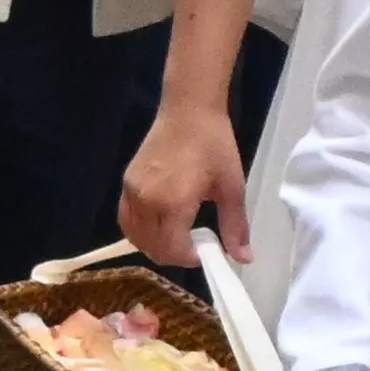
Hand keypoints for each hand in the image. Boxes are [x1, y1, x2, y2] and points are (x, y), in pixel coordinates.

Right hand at [120, 103, 249, 267]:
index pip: (171, 249)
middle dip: (173, 255)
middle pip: (151, 247)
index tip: (204, 253)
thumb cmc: (214, 145)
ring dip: (154, 245)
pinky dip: (140, 231)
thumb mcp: (232, 187)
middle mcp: (146, 201)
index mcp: (174, 203)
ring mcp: (132, 192)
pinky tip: (159, 224)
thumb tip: (244, 258)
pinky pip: (127, 219)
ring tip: (176, 236)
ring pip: (135, 236)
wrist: (188, 110)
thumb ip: (235, 226)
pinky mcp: (126, 183)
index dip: (188, 259)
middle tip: (192, 246)